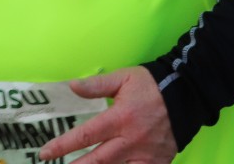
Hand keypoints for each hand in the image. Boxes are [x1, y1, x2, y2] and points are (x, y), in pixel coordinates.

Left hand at [37, 67, 177, 163]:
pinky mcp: (157, 163)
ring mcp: (144, 155)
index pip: (85, 136)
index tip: (45, 153)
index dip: (63, 146)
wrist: (188, 94)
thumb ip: (97, 85)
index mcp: (120, 118)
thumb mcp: (124, 78)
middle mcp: (130, 140)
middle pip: (97, 161)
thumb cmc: (152, 85)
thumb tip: (71, 86)